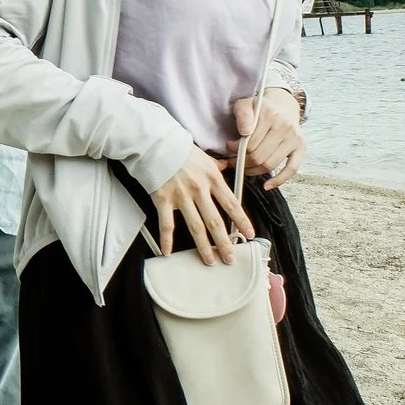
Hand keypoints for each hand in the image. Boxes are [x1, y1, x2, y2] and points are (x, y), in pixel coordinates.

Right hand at [151, 146, 254, 265]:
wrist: (154, 143)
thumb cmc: (180, 148)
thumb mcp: (205, 156)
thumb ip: (217, 166)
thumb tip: (227, 167)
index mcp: (212, 179)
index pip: (231, 204)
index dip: (241, 221)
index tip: (249, 234)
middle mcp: (199, 190)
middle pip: (215, 221)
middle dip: (224, 242)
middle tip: (230, 258)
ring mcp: (181, 196)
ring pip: (195, 226)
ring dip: (204, 247)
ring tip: (210, 261)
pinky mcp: (163, 200)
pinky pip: (166, 224)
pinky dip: (167, 240)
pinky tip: (168, 253)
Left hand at [232, 89, 306, 188]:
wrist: (282, 106)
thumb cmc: (259, 108)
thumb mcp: (245, 104)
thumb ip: (242, 115)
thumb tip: (244, 133)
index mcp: (270, 115)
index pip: (249, 142)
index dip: (235, 149)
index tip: (228, 147)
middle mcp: (285, 126)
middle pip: (258, 156)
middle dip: (242, 162)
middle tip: (233, 160)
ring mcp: (295, 138)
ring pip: (270, 165)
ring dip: (253, 171)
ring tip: (243, 166)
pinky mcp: (302, 147)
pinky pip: (292, 169)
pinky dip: (279, 180)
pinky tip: (267, 186)